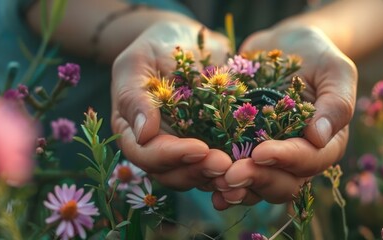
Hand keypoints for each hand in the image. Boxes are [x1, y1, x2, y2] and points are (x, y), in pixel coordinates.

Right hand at [111, 21, 232, 190]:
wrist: (187, 39)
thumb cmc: (155, 46)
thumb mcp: (136, 63)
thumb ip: (134, 97)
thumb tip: (143, 134)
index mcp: (131, 132)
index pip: (146, 155)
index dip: (172, 156)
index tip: (199, 148)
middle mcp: (156, 147)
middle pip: (172, 174)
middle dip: (199, 171)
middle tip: (226, 164)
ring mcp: (184, 148)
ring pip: (197, 176)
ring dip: (217, 177)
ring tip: (240, 169)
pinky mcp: (210, 144)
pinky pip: (219, 166)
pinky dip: (233, 169)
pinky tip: (251, 164)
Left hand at [212, 26, 356, 208]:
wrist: (284, 45)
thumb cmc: (316, 55)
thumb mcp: (335, 69)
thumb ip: (336, 102)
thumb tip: (319, 137)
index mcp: (327, 144)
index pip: (310, 160)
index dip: (285, 160)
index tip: (260, 153)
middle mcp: (298, 158)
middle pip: (283, 184)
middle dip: (257, 180)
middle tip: (231, 174)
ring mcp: (270, 158)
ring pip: (258, 188)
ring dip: (238, 190)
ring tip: (217, 183)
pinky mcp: (243, 151)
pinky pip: (234, 176)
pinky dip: (221, 184)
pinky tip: (207, 185)